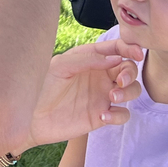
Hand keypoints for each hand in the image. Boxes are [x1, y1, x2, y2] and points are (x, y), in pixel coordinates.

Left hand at [26, 39, 144, 148]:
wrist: (31, 117)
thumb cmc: (41, 86)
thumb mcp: (60, 66)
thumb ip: (87, 59)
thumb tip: (116, 58)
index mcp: (90, 58)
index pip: (116, 49)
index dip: (130, 48)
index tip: (136, 54)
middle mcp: (99, 76)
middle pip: (129, 69)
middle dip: (130, 73)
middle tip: (120, 81)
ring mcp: (101, 96)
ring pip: (131, 91)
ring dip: (128, 92)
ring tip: (112, 98)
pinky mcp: (101, 116)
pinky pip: (122, 115)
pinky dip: (119, 116)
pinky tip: (103, 116)